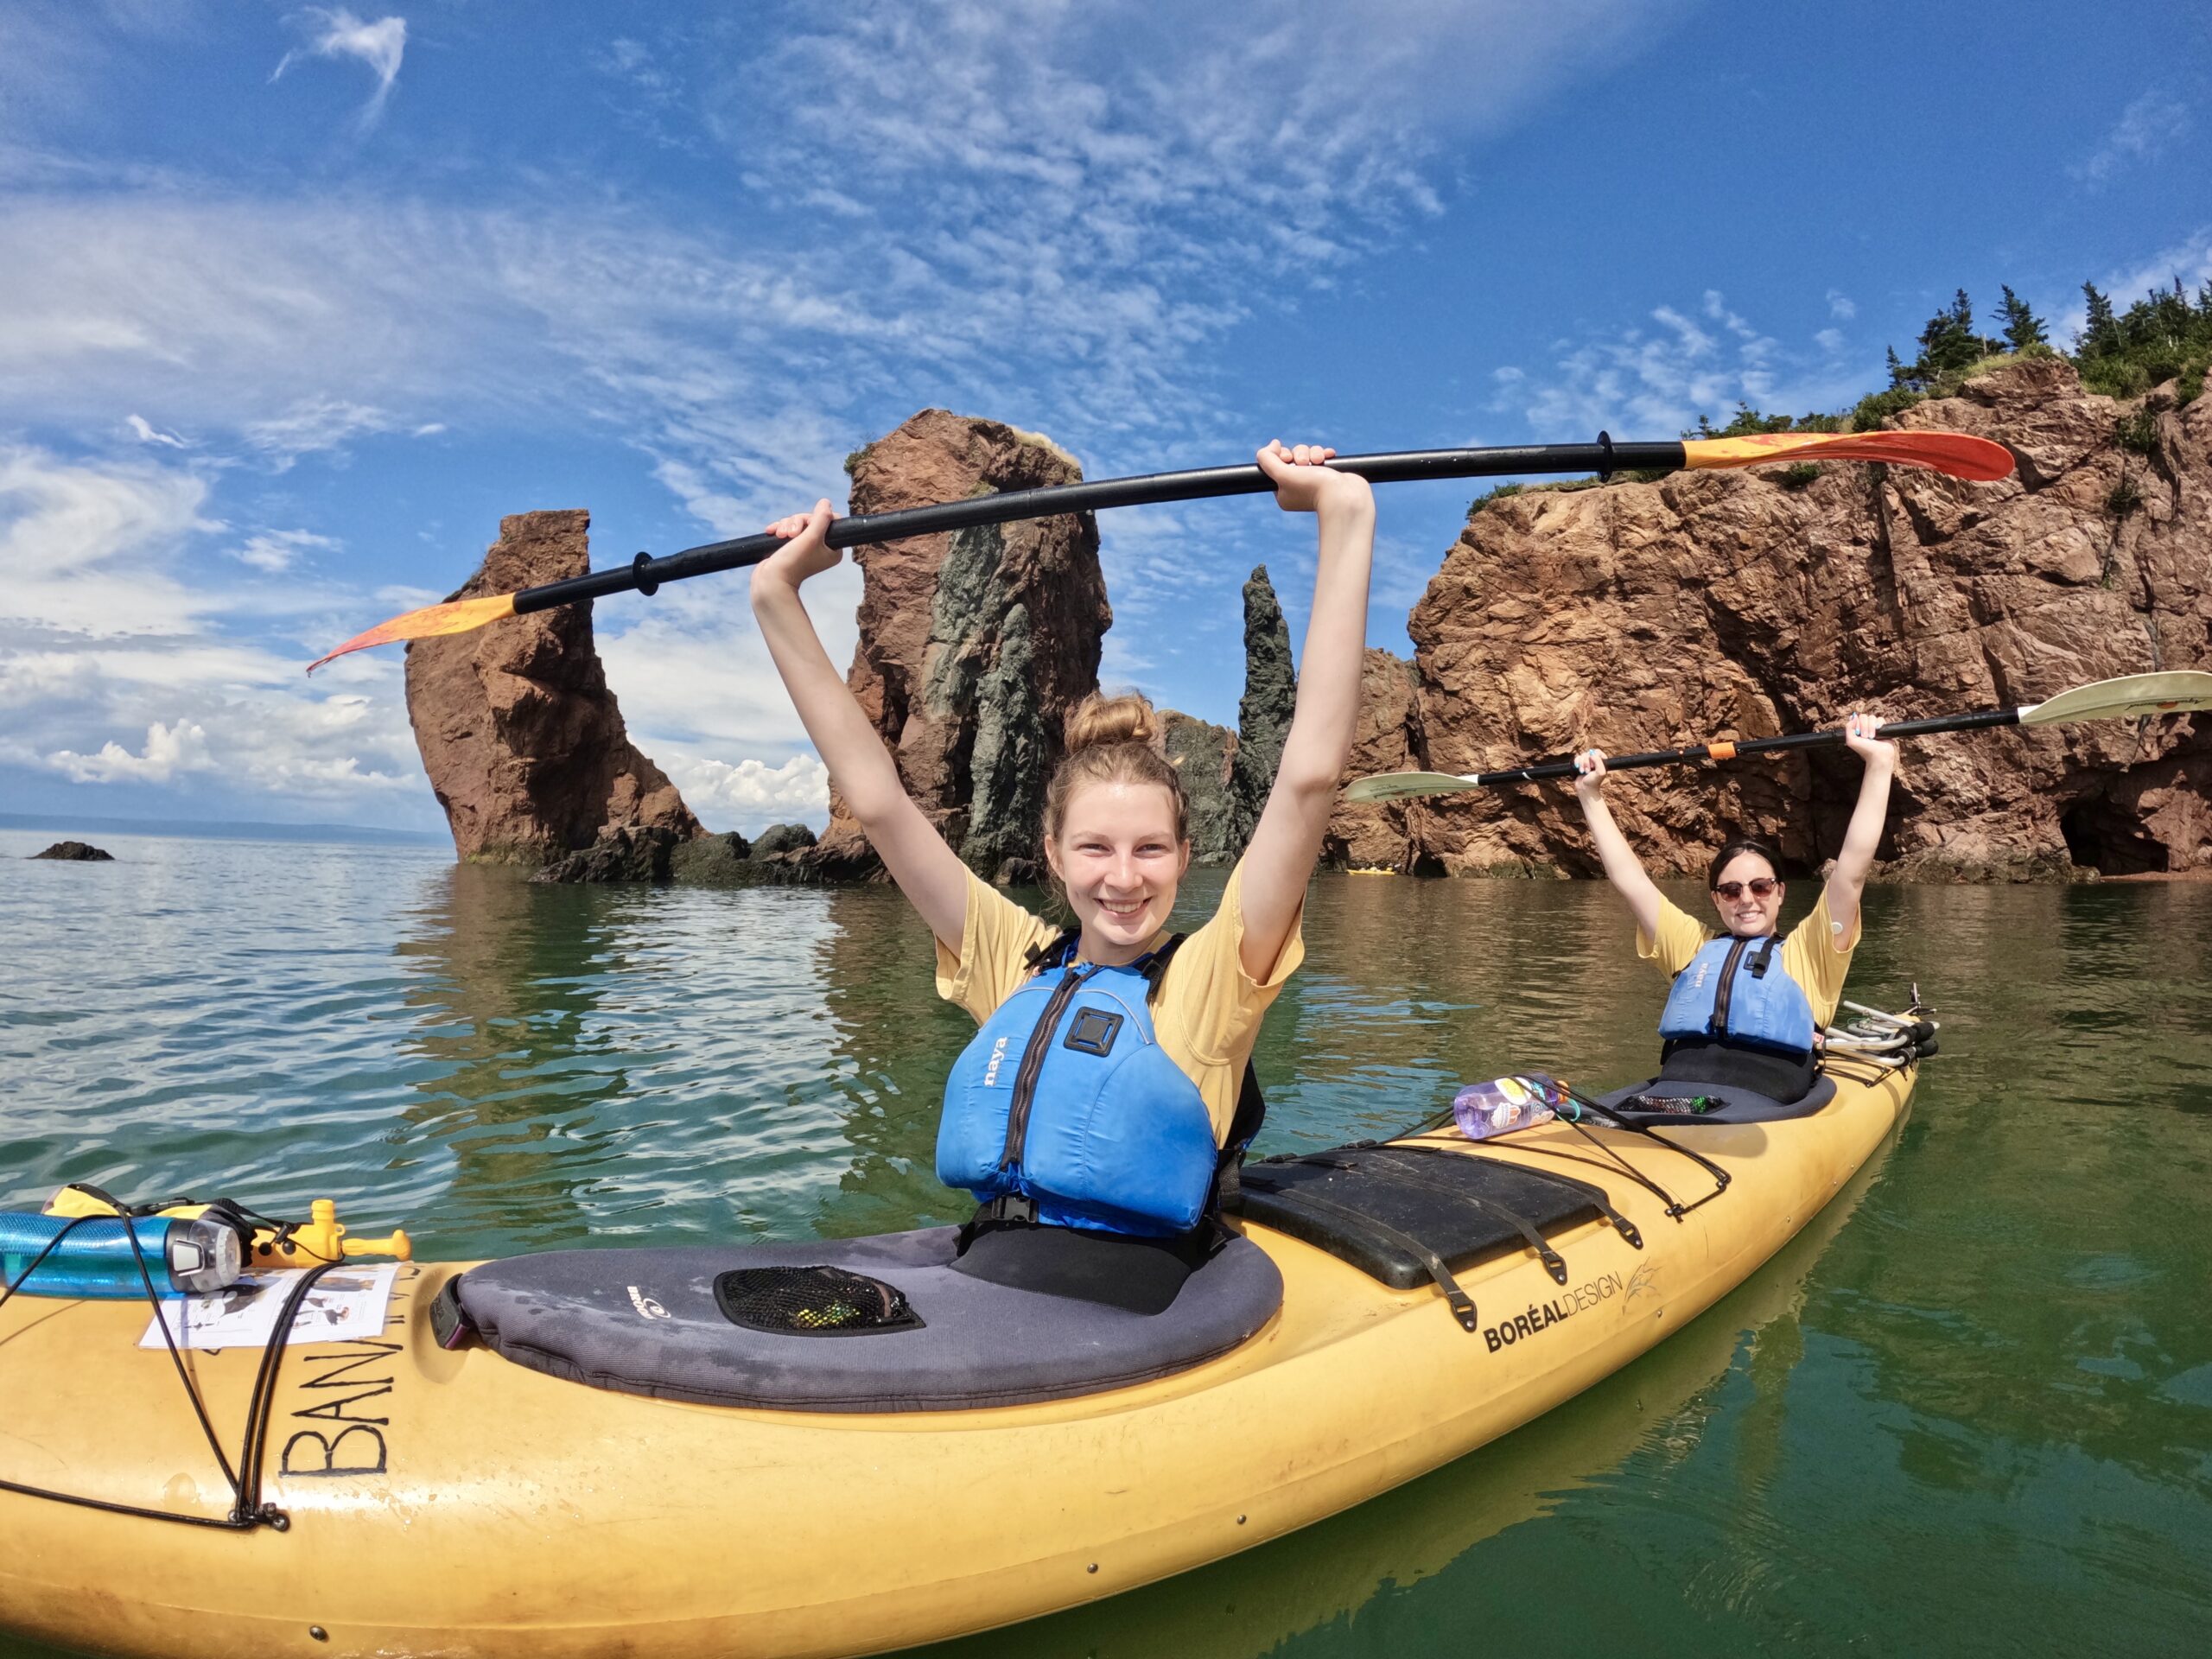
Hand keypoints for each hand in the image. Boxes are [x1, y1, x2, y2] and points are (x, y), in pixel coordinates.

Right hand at [752, 500, 841, 593]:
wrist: (771, 581)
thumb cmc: (794, 562)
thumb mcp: (812, 537)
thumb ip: (821, 518)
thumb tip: (826, 503)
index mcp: (833, 549)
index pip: (831, 521)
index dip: (817, 518)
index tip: (807, 526)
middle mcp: (821, 548)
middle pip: (812, 519)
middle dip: (798, 522)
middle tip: (791, 534)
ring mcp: (804, 548)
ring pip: (797, 522)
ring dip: (786, 525)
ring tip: (780, 536)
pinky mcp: (790, 547)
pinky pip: (787, 528)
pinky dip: (779, 528)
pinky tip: (772, 532)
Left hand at [1256, 440, 1371, 515]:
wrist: (1345, 496)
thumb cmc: (1313, 487)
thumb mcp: (1281, 474)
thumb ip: (1267, 459)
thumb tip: (1273, 444)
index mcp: (1283, 493)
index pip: (1276, 466)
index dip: (1281, 456)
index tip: (1287, 458)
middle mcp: (1298, 488)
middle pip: (1293, 458)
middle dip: (1299, 454)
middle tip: (1304, 462)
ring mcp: (1315, 482)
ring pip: (1308, 455)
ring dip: (1313, 452)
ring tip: (1319, 461)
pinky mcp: (1329, 476)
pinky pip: (1323, 456)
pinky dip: (1325, 453)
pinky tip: (1329, 456)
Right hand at [1572, 748, 1607, 800]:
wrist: (1585, 789)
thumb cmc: (1594, 782)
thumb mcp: (1601, 772)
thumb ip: (1598, 761)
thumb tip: (1591, 755)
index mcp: (1601, 761)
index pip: (1597, 751)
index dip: (1594, 756)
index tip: (1593, 765)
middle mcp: (1594, 761)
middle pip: (1588, 753)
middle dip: (1586, 762)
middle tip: (1588, 771)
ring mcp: (1586, 762)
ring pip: (1582, 756)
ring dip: (1581, 764)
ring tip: (1583, 772)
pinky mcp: (1580, 764)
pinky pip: (1577, 758)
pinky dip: (1577, 763)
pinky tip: (1579, 770)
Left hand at [1842, 711, 1897, 769]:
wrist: (1878, 755)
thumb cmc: (1864, 750)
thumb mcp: (1851, 740)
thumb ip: (1848, 727)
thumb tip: (1853, 716)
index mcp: (1857, 729)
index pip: (1855, 718)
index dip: (1856, 724)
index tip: (1858, 733)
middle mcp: (1865, 727)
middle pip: (1863, 716)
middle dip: (1864, 727)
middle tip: (1865, 737)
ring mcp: (1874, 727)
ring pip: (1872, 717)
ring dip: (1871, 727)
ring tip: (1872, 737)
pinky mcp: (1883, 727)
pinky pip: (1880, 719)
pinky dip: (1879, 724)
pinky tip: (1879, 732)